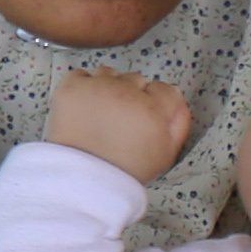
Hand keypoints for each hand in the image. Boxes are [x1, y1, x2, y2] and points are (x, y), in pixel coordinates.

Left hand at [43, 64, 194, 175]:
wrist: (81, 178)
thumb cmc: (125, 169)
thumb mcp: (165, 154)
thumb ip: (179, 124)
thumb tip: (178, 100)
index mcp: (152, 109)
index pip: (165, 89)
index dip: (157, 104)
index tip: (146, 118)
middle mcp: (126, 92)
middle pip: (137, 79)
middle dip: (132, 95)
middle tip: (121, 119)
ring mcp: (97, 87)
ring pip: (109, 73)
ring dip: (108, 88)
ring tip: (101, 112)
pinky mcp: (71, 87)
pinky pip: (81, 74)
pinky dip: (83, 87)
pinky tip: (84, 107)